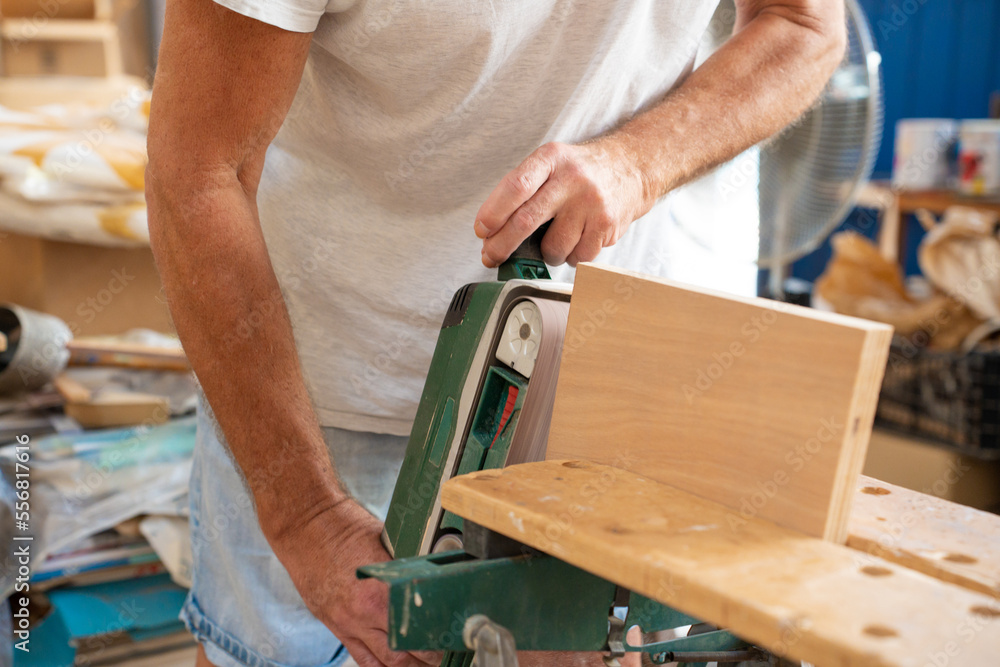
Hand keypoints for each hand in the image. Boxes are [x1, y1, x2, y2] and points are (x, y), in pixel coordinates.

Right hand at [268, 498, 439, 666]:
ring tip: (423, 666)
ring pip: (381, 661)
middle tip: (441, 657)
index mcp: (380, 591)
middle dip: (425, 660)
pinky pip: (359, 656)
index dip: (435, 640)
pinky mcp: (334, 624)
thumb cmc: (345, 527)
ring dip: (404, 666)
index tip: (448, 640)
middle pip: (401, 653)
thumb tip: (430, 578)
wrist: (306, 527)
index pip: (416, 627)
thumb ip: (405, 569)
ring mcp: (346, 622)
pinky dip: (378, 666)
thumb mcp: (387, 544)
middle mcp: (363, 613)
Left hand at [475, 138, 653, 267]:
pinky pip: (577, 257)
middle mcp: (572, 179)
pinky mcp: (607, 226)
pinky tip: (577, 238)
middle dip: (502, 245)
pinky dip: (571, 256)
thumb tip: (492, 233)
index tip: (482, 230)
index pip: (516, 186)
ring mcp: (591, 204)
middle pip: (527, 220)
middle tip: (490, 256)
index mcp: (551, 158)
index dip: (494, 212)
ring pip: (552, 247)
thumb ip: (523, 190)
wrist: (631, 166)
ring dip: (546, 252)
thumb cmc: (581, 170)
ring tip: (555, 237)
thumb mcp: (551, 163)